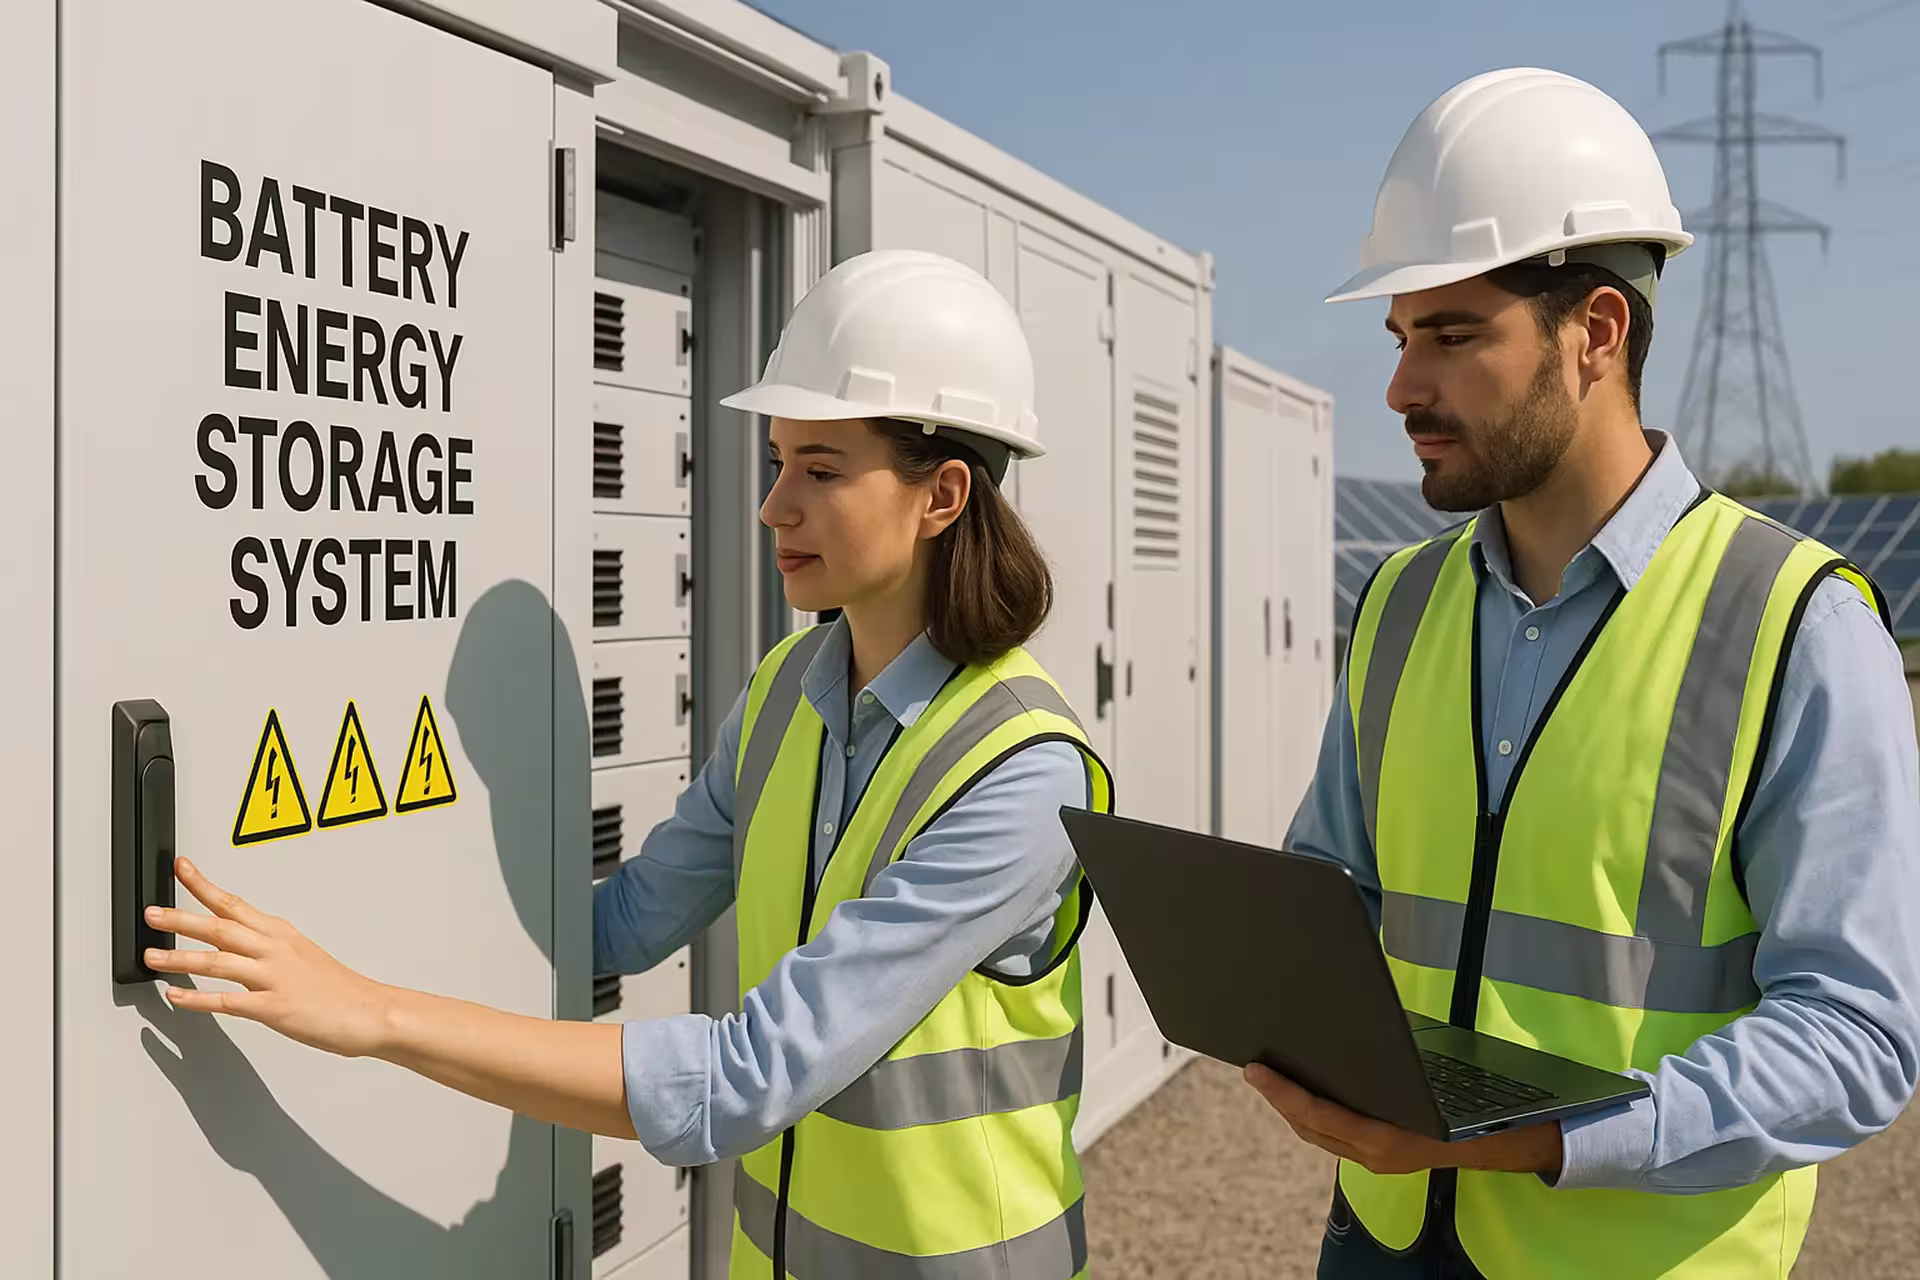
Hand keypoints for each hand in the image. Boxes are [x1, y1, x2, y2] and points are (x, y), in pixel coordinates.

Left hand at [144, 857, 394, 1058]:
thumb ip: (269, 950)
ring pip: (217, 962)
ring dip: (179, 957)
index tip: (182, 869)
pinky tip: (176, 998)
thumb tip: (240, 948)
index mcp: (281, 934)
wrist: (371, 1011)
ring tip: (152, 956)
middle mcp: (275, 950)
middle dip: (181, 918)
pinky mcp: (273, 1008)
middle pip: (220, 927)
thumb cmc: (340, 988)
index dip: (204, 886)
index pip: (234, 903)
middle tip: (151, 912)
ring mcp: (273, 978)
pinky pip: (227, 1001)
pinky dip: (197, 999)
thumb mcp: (303, 956)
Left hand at [1244, 1063, 1562, 1177]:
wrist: (1507, 1142)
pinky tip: (1304, 1090)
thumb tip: (1357, 1023)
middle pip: (1309, 1128)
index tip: (1256, 1071)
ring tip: (1268, 1076)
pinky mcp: (1378, 1156)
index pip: (1320, 1115)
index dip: (1284, 1093)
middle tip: (1252, 1068)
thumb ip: (1395, 1059)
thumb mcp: (1437, 1076)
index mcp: (1387, 1138)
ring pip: (1318, 1135)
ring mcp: (1375, 1161)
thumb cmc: (1471, 1103)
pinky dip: (1312, 1114)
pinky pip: (1333, 1137)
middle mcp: (1375, 1156)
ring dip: (1291, 1107)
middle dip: (1278, 1099)